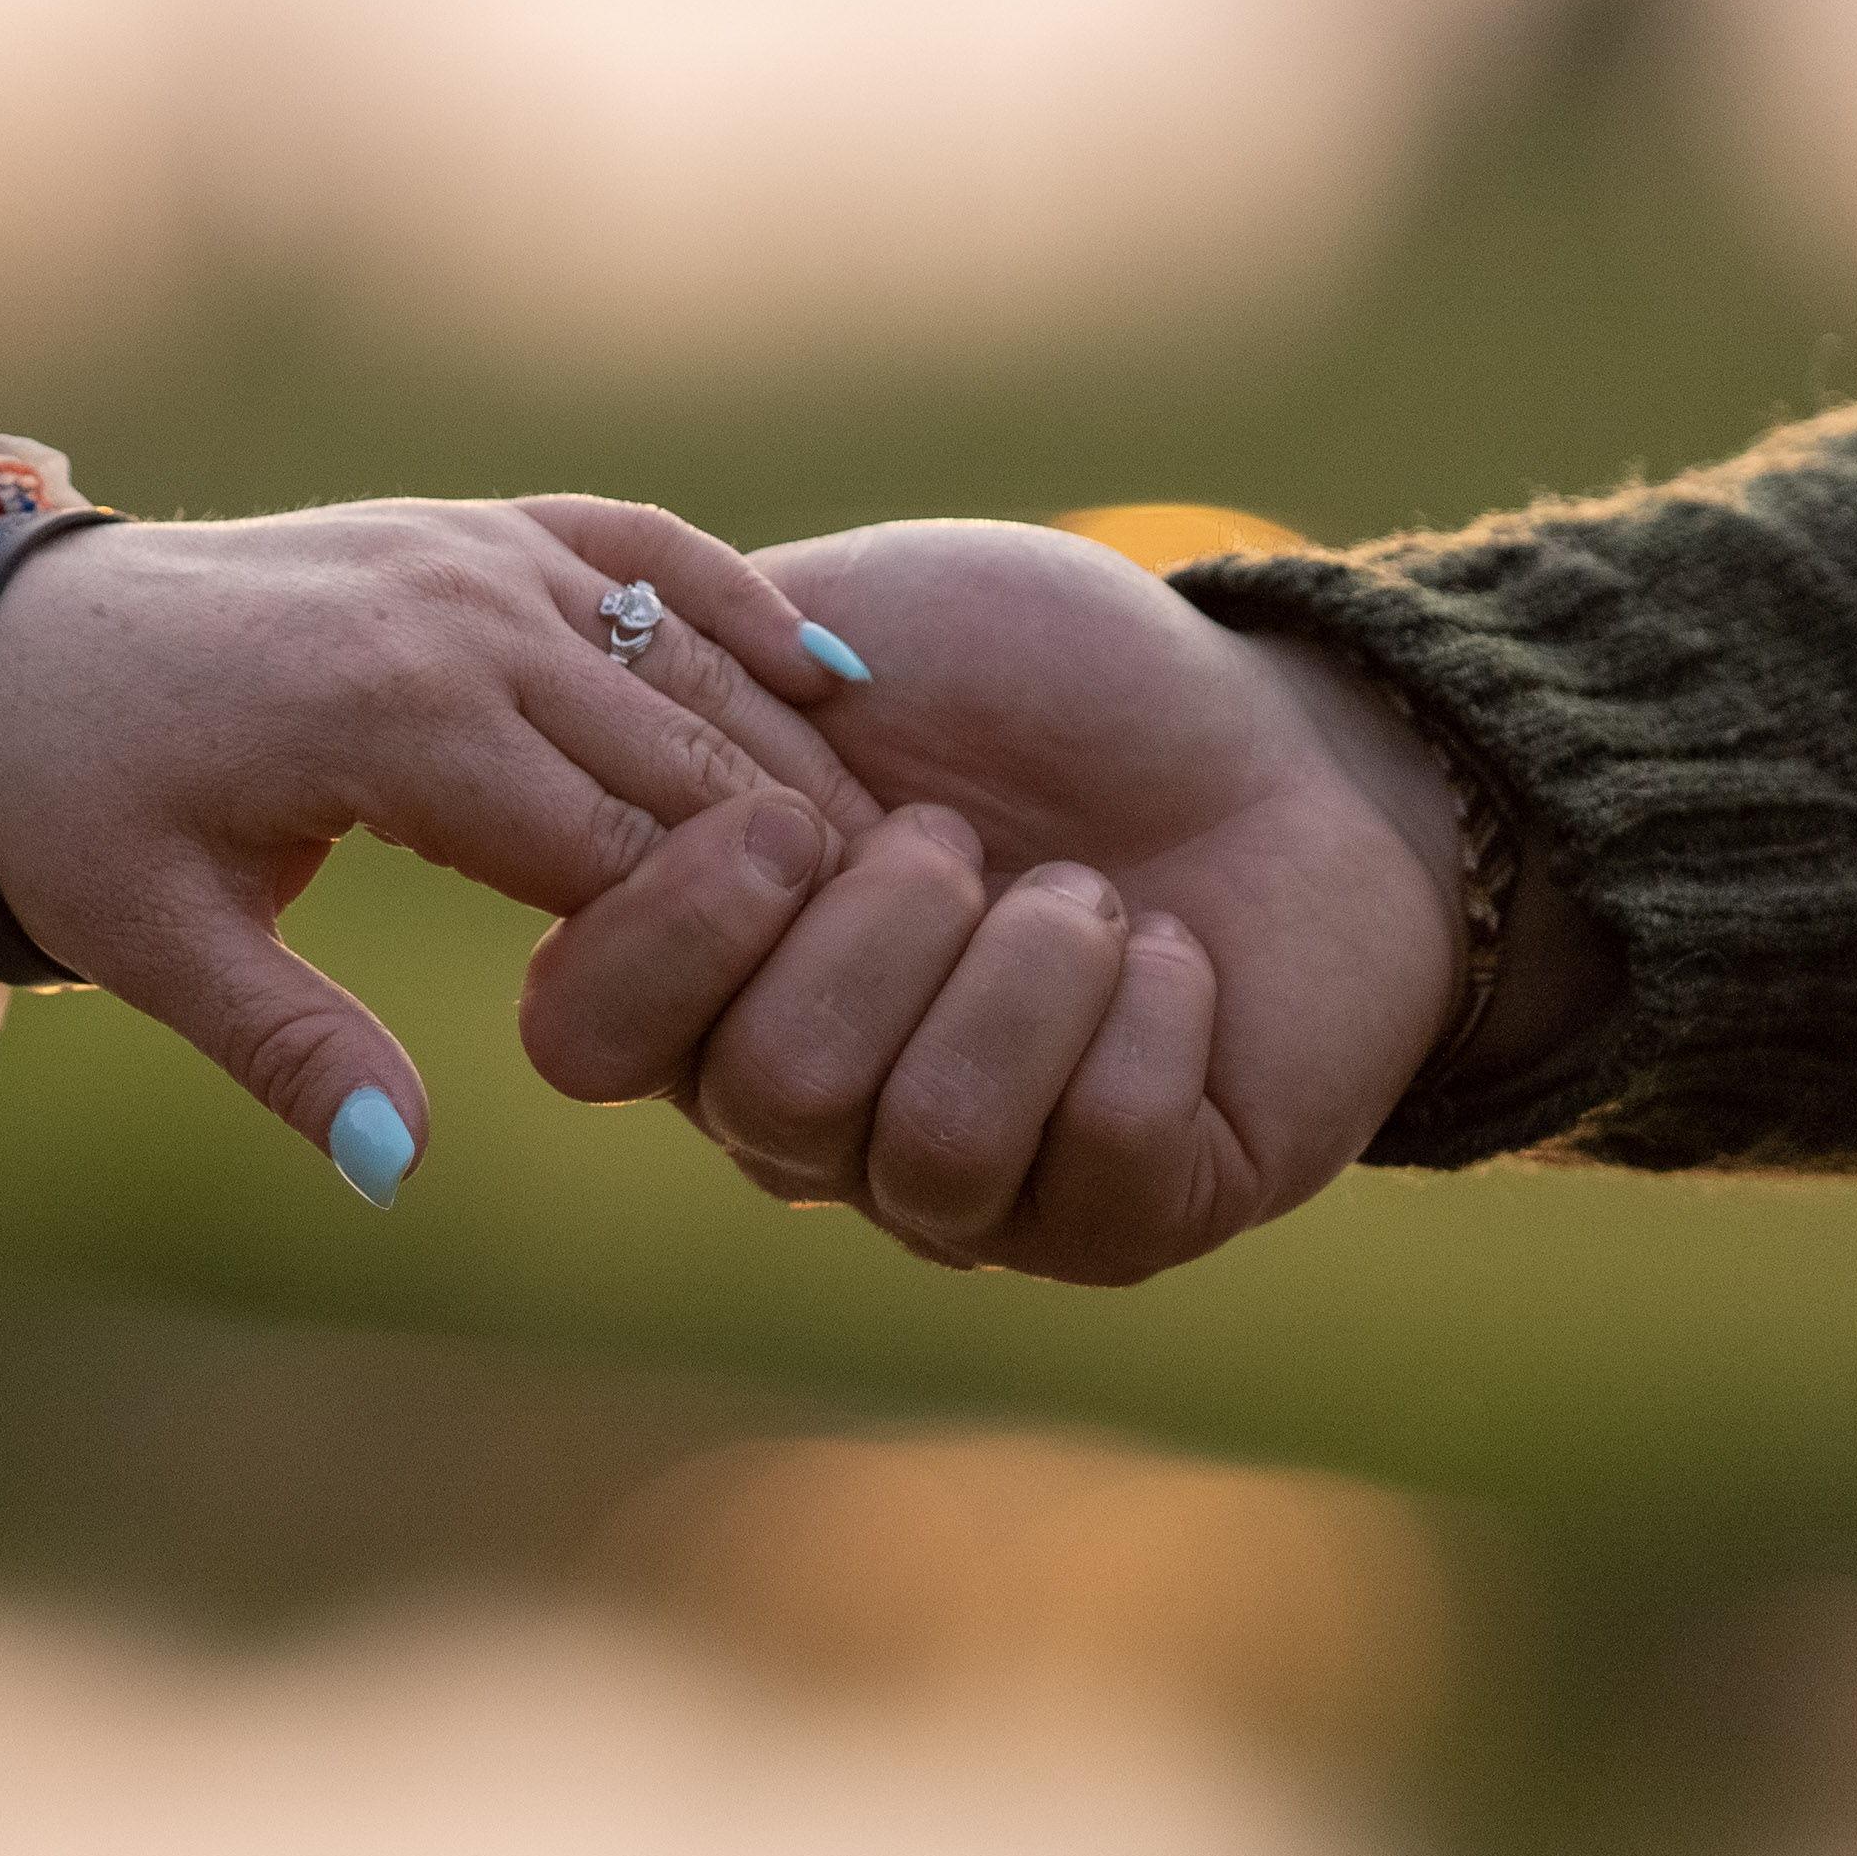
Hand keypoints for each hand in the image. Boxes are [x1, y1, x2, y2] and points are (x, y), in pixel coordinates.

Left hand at [0, 496, 879, 1196]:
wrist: (3, 649)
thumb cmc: (79, 812)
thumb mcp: (159, 946)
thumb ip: (292, 1054)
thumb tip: (402, 1172)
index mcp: (398, 727)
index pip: (624, 851)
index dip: (742, 940)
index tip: (847, 1015)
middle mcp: (462, 617)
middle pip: (688, 754)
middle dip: (808, 857)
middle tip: (942, 949)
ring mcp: (479, 553)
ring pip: (689, 653)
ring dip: (799, 750)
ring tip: (926, 852)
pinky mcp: (480, 523)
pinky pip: (647, 547)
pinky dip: (743, 604)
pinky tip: (839, 674)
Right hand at [519, 518, 1605, 1282]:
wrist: (1280, 732)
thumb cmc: (1045, 680)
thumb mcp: (848, 632)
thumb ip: (689, 685)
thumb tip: (576, 723)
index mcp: (709, 973)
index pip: (585, 1036)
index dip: (676, 932)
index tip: (797, 810)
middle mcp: (805, 1111)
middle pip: (770, 1095)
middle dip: (896, 925)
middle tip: (976, 835)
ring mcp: (959, 1188)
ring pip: (933, 1143)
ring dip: (1036, 969)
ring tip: (1091, 893)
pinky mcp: (1117, 1222)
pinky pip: (1096, 1165)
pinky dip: (1151, 1020)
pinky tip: (1176, 959)